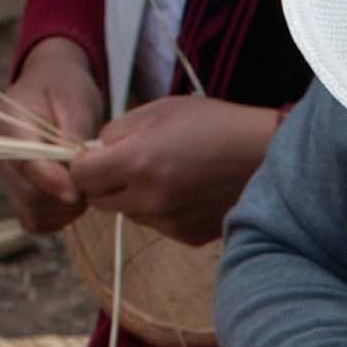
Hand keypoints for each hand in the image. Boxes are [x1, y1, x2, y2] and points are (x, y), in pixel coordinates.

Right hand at [0, 38, 103, 233]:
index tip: (77, 192)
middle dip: (65, 199)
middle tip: (91, 185)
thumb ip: (73, 133)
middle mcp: (1, 155)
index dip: (52, 182)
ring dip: (65, 211)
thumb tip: (75, 166)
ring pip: (33, 214)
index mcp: (9, 126)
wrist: (55, 89)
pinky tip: (74, 202)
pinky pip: (35, 223)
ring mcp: (10, 177)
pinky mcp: (20, 194)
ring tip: (84, 189)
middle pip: (29, 197)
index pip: (24, 163)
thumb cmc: (67, 91)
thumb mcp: (75, 101)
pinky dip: (58, 220)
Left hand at [71, 96, 277, 244]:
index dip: (83, 163)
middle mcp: (150, 200)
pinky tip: (186, 192)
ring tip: (165, 176)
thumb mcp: (157, 110)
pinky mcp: (189, 236)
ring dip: (134, 198)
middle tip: (128, 164)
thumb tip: (94, 153)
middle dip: (105, 183)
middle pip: (100, 201)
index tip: (96, 155)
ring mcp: (171, 223)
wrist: (266, 157)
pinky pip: (158, 225)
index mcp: (137, 162)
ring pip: (130, 214)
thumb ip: (116, 132)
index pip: (81, 176)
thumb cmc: (214, 124)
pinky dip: (161, 210)